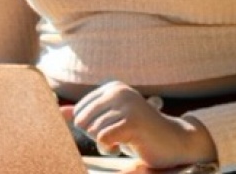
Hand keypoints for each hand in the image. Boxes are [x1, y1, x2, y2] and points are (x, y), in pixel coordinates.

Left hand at [64, 82, 216, 168]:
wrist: (175, 142)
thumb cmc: (139, 133)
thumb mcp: (110, 122)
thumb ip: (87, 115)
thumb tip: (60, 112)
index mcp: (112, 87)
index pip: (78, 112)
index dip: (91, 129)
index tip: (113, 129)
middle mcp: (118, 90)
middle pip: (82, 121)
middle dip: (96, 136)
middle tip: (119, 137)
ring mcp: (126, 104)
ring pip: (92, 131)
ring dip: (105, 145)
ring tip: (126, 141)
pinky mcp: (132, 121)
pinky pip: (103, 139)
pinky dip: (110, 149)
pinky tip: (125, 146)